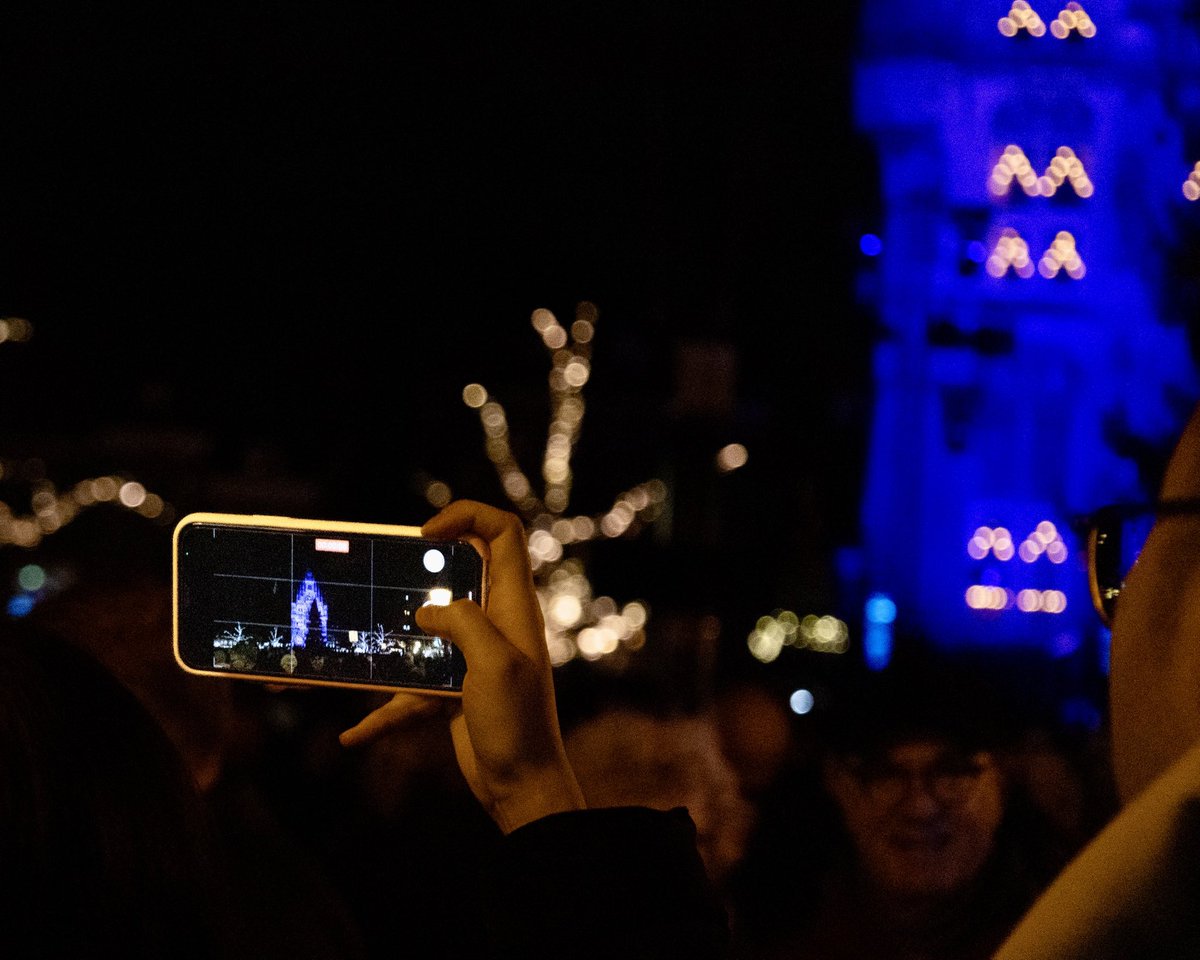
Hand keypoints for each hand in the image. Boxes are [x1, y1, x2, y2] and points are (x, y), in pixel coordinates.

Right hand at [339, 500, 584, 832]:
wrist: (522, 787)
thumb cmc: (518, 725)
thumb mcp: (494, 663)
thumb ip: (462, 622)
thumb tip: (428, 610)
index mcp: (512, 606)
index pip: (502, 534)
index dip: (467, 517)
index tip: (425, 536)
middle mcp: (493, 623)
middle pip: (457, 574)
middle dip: (418, 570)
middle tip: (383, 577)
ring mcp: (471, 656)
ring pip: (424, 632)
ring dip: (389, 641)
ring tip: (345, 648)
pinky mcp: (452, 690)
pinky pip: (409, 691)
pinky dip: (382, 713)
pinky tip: (352, 735)